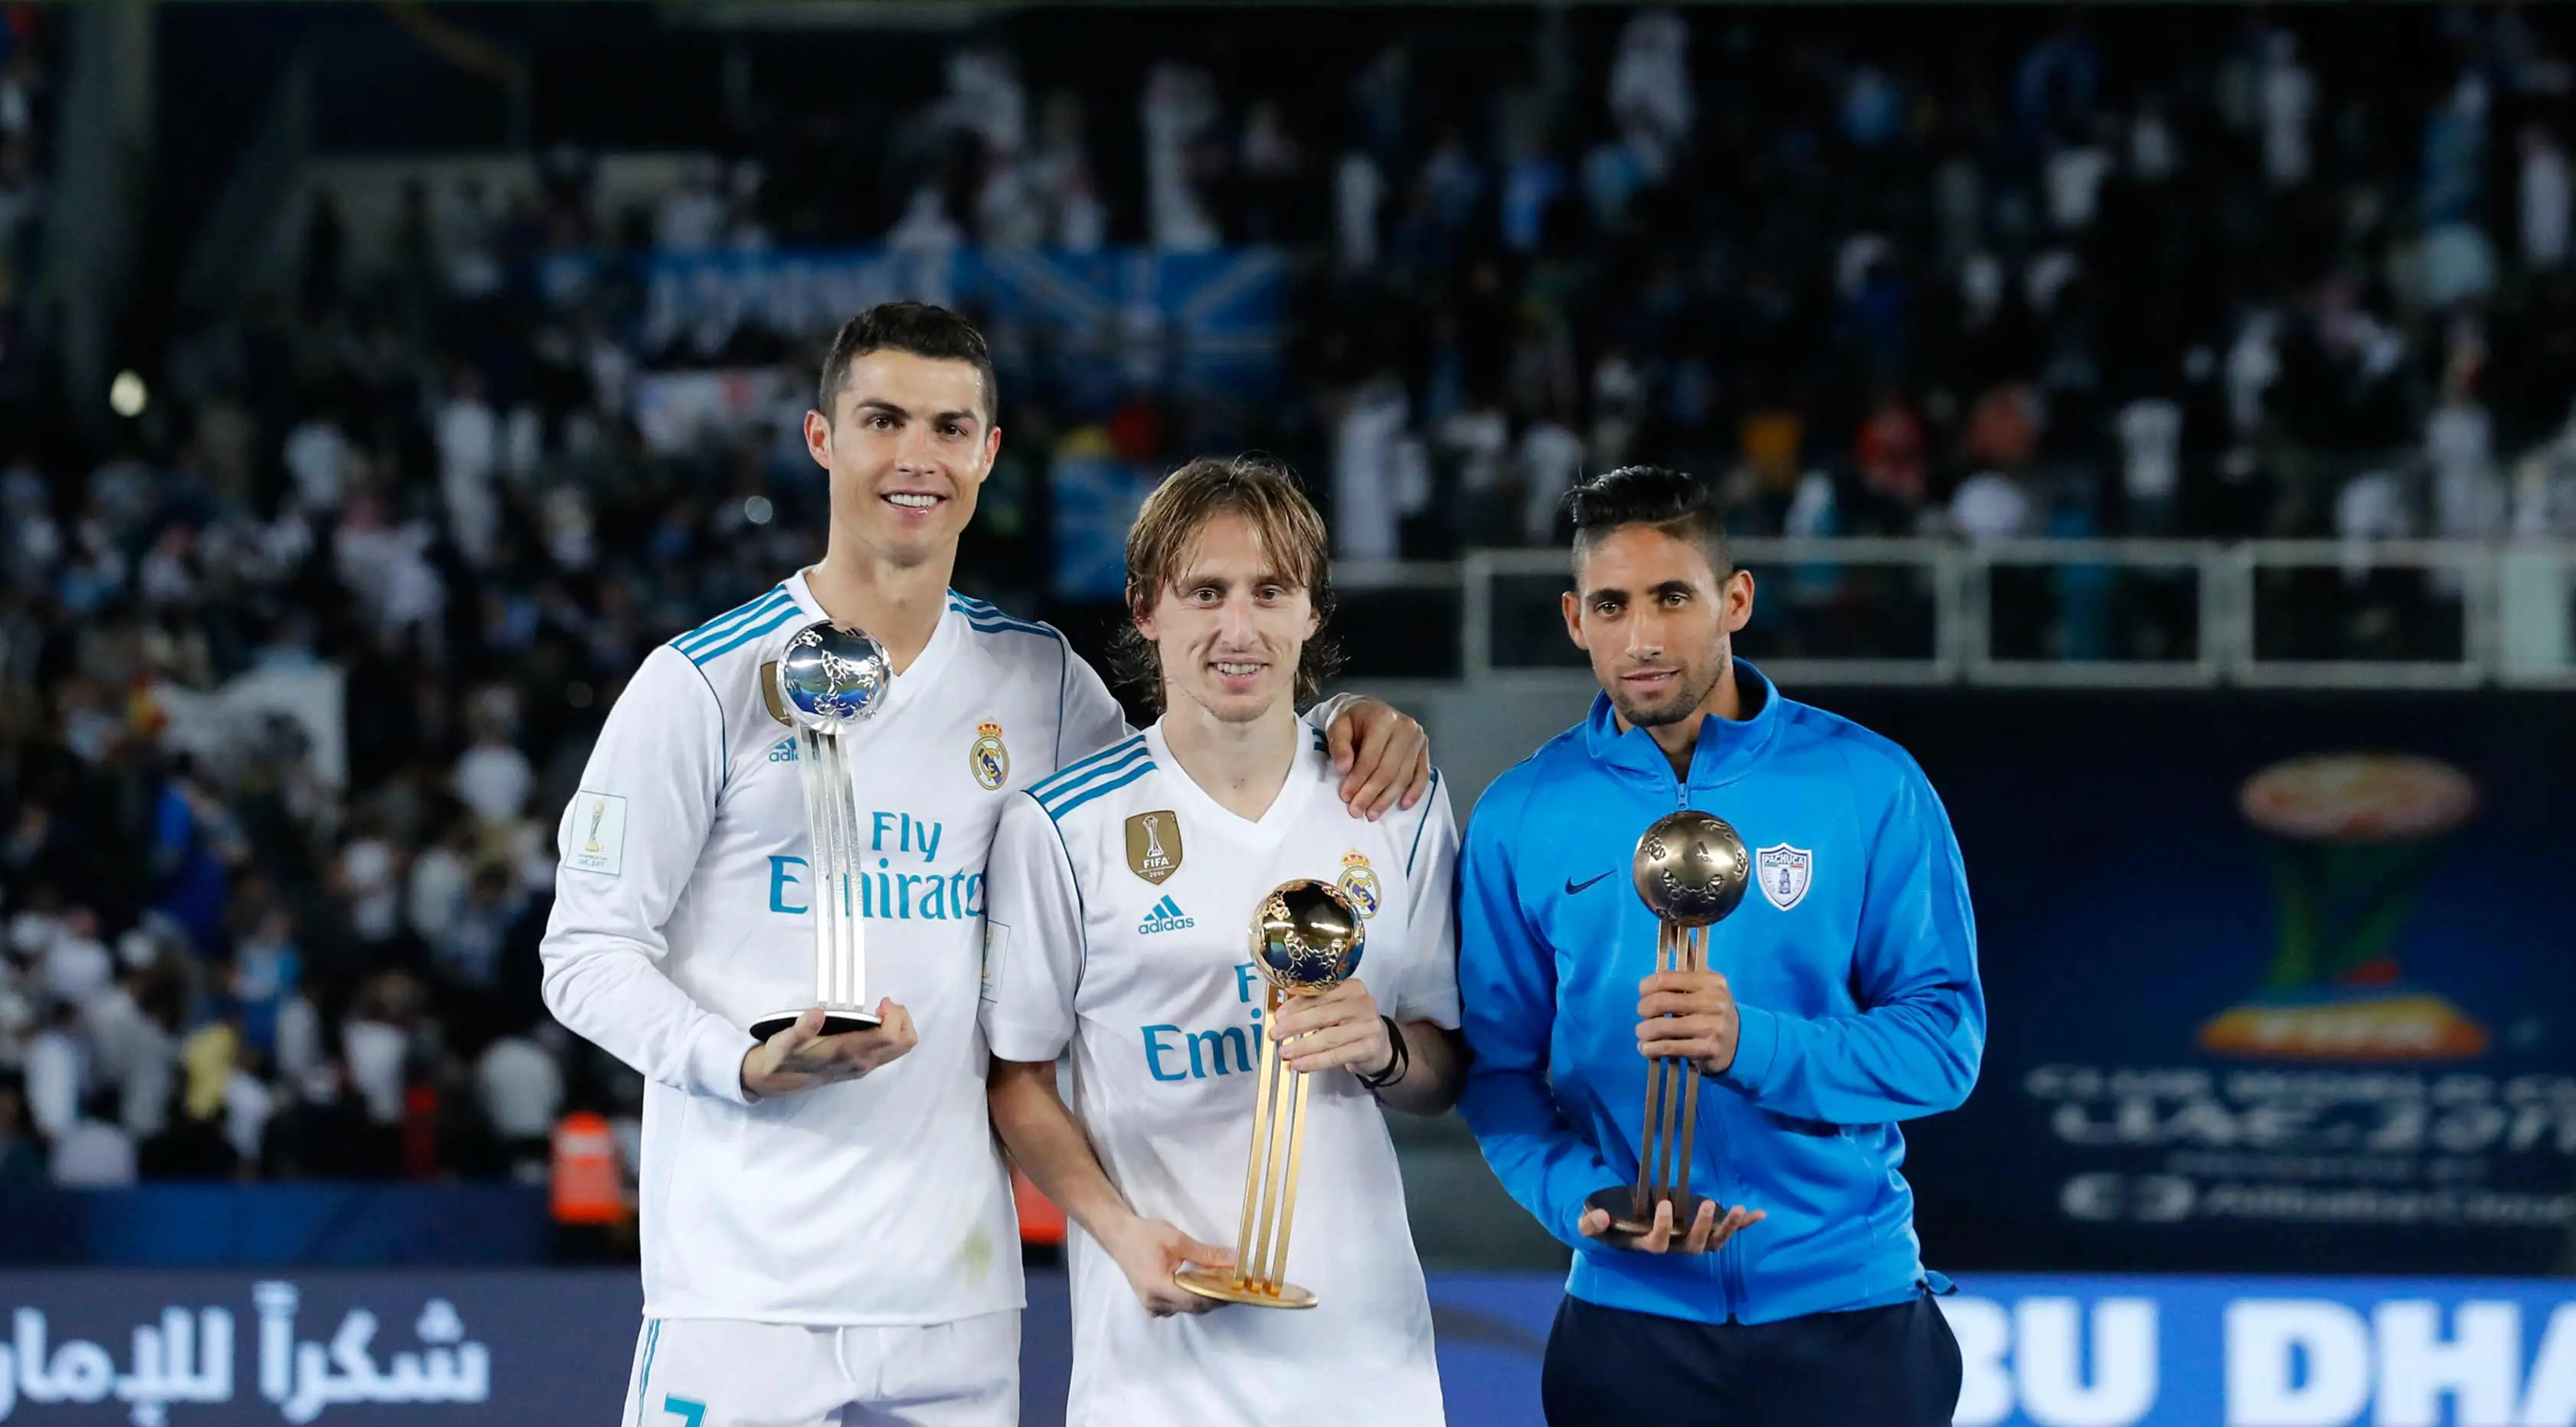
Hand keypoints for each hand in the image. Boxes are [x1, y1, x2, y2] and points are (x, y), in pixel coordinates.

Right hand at [739, 1001, 917, 1099]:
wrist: (774, 1082)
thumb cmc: (781, 1058)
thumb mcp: (783, 1041)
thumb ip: (800, 1030)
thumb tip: (816, 1014)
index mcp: (847, 1053)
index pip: (890, 1037)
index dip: (894, 1015)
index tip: (881, 1002)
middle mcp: (861, 1063)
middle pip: (905, 1044)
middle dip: (903, 1019)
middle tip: (884, 1004)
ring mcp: (863, 1067)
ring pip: (900, 1049)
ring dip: (898, 1026)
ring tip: (878, 1011)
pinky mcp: (860, 1067)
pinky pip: (890, 1051)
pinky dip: (890, 1033)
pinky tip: (871, 1022)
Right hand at [1104, 1214, 1234, 1316]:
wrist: (1120, 1236)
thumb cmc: (1146, 1235)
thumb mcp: (1178, 1240)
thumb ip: (1206, 1254)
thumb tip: (1234, 1261)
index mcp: (1158, 1286)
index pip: (1196, 1299)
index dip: (1218, 1295)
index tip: (1237, 1288)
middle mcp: (1154, 1302)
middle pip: (1193, 1307)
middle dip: (1216, 1298)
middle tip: (1234, 1285)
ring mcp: (1152, 1306)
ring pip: (1187, 1309)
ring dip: (1205, 1299)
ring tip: (1222, 1284)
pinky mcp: (1152, 1304)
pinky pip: (1177, 1308)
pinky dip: (1192, 1299)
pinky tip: (1201, 1286)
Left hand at [1269, 979, 1393, 1076]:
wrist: (1380, 1044)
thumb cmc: (1351, 1023)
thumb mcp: (1336, 1007)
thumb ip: (1313, 1006)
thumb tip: (1282, 1015)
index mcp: (1351, 986)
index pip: (1320, 993)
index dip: (1296, 1005)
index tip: (1278, 1016)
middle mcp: (1362, 1003)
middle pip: (1322, 1014)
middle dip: (1295, 1025)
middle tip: (1276, 1034)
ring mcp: (1367, 1026)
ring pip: (1328, 1037)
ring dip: (1302, 1046)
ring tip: (1285, 1053)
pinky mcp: (1368, 1047)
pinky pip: (1336, 1055)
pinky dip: (1315, 1061)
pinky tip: (1300, 1064)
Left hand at [1325, 698, 1429, 819]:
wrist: (1367, 709)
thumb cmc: (1351, 720)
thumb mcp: (1336, 726)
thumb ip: (1338, 745)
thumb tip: (1344, 768)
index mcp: (1383, 718)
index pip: (1371, 757)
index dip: (1357, 779)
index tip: (1345, 796)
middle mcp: (1405, 727)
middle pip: (1388, 769)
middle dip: (1371, 793)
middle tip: (1357, 810)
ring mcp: (1418, 739)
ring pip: (1404, 776)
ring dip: (1388, 798)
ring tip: (1372, 813)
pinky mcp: (1424, 750)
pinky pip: (1421, 775)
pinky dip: (1414, 792)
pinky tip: (1403, 805)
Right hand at [1579, 1196, 1765, 1253]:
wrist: (1623, 1229)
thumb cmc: (1609, 1227)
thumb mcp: (1594, 1224)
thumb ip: (1592, 1223)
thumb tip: (1599, 1218)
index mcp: (1649, 1244)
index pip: (1658, 1243)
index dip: (1663, 1228)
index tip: (1664, 1204)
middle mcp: (1674, 1247)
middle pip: (1693, 1246)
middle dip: (1700, 1227)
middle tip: (1705, 1205)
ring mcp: (1690, 1240)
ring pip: (1713, 1242)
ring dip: (1728, 1228)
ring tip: (1739, 1209)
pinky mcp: (1702, 1231)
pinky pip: (1725, 1232)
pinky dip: (1742, 1225)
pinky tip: (1760, 1214)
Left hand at [1638, 969, 1739, 1075]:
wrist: (1740, 1042)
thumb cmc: (1714, 1009)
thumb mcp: (1707, 985)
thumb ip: (1688, 962)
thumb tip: (1671, 929)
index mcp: (1711, 981)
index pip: (1665, 978)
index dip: (1646, 986)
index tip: (1642, 992)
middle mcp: (1713, 1002)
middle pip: (1660, 1002)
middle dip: (1643, 1009)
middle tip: (1642, 1014)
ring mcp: (1711, 1027)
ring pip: (1661, 1027)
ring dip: (1643, 1031)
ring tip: (1642, 1033)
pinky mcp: (1706, 1049)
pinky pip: (1667, 1048)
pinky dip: (1650, 1048)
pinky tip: (1646, 1048)